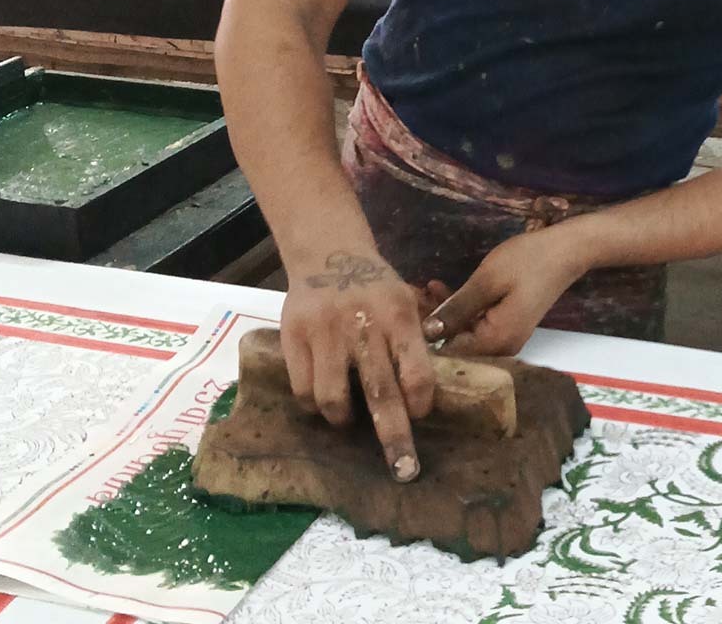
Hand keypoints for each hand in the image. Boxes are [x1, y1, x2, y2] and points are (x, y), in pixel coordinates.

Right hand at [280, 248, 447, 482]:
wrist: (326, 250)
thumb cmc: (375, 285)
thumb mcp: (405, 299)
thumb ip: (414, 339)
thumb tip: (428, 392)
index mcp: (398, 315)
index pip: (416, 368)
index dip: (420, 400)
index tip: (421, 416)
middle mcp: (363, 326)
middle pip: (380, 392)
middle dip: (394, 437)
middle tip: (404, 472)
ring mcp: (325, 333)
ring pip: (333, 398)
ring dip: (343, 419)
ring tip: (347, 419)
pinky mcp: (293, 337)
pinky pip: (303, 390)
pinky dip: (314, 404)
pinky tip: (322, 397)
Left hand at [423, 227, 585, 356]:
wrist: (566, 250)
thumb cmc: (527, 262)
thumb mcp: (487, 281)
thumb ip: (456, 309)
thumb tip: (425, 332)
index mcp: (496, 341)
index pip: (450, 354)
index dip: (425, 338)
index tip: (404, 315)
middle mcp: (501, 348)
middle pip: (456, 345)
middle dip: (431, 322)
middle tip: (409, 296)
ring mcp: (505, 338)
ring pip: (464, 333)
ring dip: (444, 314)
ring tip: (421, 289)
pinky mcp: (507, 325)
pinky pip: (476, 324)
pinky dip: (460, 310)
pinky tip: (441, 290)